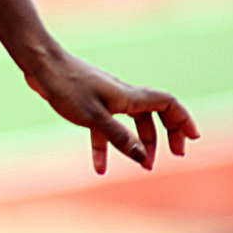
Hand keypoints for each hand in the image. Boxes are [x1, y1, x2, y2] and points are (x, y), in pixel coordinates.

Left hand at [23, 50, 199, 174]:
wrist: (40, 64)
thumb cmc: (66, 86)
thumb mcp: (93, 117)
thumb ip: (119, 138)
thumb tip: (143, 158)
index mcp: (129, 96)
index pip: (167, 104)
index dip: (183, 120)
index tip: (193, 139)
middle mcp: (122, 96)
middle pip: (154, 113)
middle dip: (167, 134)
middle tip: (174, 155)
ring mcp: (105, 99)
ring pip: (131, 122)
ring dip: (140, 142)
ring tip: (142, 165)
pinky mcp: (88, 103)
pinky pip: (104, 127)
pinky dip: (106, 146)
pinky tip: (99, 167)